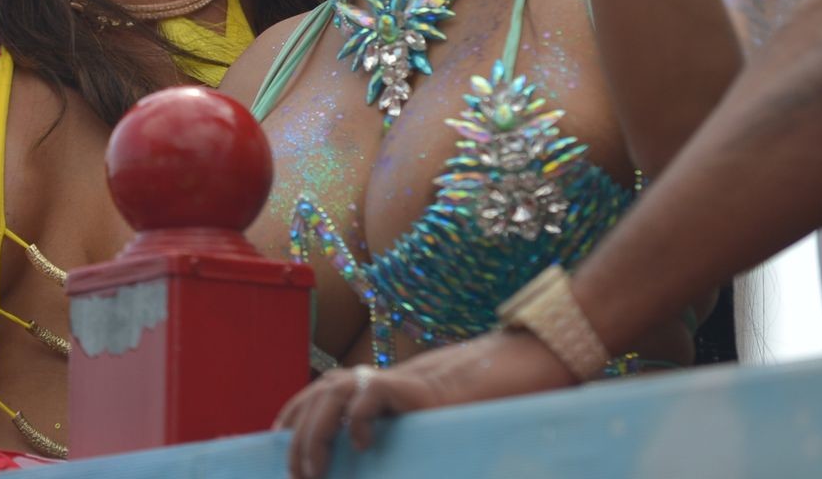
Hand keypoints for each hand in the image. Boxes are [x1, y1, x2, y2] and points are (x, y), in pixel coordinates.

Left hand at [276, 330, 573, 478]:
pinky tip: (363, 441)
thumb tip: (411, 449)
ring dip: (316, 430)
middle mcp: (395, 379)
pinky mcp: (426, 387)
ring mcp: (409, 379)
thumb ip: (428, 432)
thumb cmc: (508, 393)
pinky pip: (378, 390)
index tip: (280, 440)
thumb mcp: (458, 422)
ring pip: (339, 392)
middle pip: (325, 393)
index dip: (300, 413)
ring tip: (312, 472)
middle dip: (299, 434)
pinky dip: (361, 413)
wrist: (542, 354)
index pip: (331, 391)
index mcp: (397, 387)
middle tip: (296, 476)